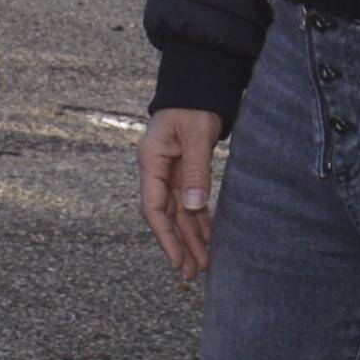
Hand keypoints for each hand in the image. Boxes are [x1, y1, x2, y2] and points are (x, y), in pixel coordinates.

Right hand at [140, 109, 223, 282]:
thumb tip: (193, 207)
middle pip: (166, 215)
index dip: (164, 236)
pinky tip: (208, 238)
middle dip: (179, 245)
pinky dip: (199, 220)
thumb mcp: (196, 136)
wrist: (198, 85)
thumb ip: (195, 171)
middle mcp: (156, 170)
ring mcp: (170, 171)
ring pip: (179, 212)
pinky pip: (190, 202)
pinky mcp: (184, 170)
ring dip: (190, 237)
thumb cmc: (194, 106)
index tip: (176, 260)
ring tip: (201, 265)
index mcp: (151, 162)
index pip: (153, 208)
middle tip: (190, 274)